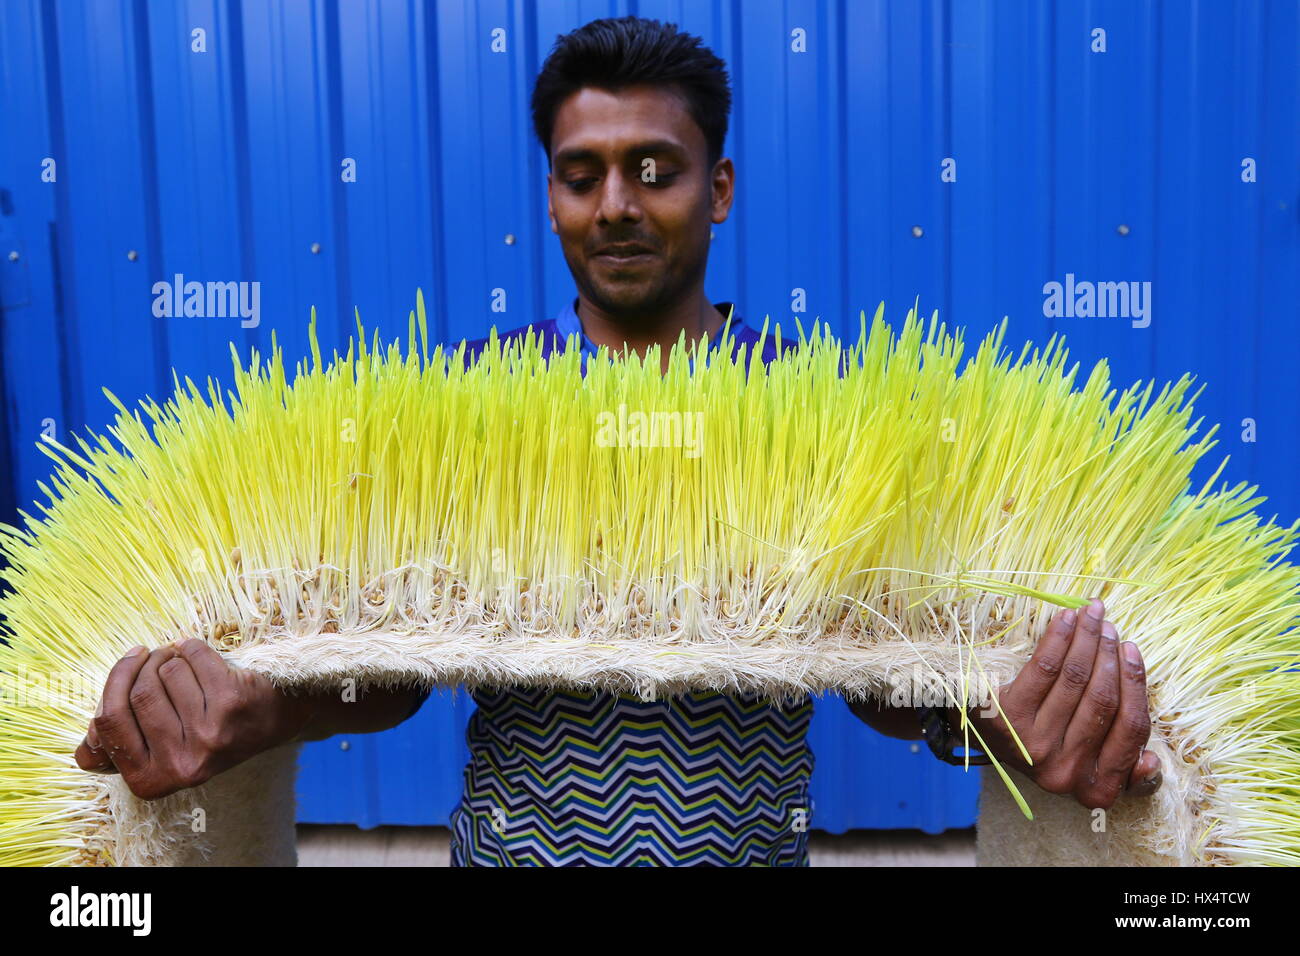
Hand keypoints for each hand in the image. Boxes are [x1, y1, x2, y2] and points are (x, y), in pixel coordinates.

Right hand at [74, 638, 312, 799]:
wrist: (272, 721)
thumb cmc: (207, 729)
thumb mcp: (162, 750)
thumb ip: (123, 746)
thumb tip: (87, 744)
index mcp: (152, 781)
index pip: (109, 724)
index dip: (113, 686)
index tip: (127, 664)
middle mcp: (181, 764)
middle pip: (138, 694)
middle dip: (142, 665)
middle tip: (153, 655)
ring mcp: (209, 735)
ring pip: (166, 672)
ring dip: (170, 656)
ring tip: (180, 660)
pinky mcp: (233, 704)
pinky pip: (194, 656)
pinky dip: (192, 646)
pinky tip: (197, 652)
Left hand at [956, 598, 1162, 809]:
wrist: (979, 736)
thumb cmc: (1046, 742)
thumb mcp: (1086, 763)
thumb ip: (1120, 764)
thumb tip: (1151, 761)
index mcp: (1094, 787)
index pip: (1131, 730)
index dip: (1136, 685)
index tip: (1133, 651)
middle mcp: (1065, 771)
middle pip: (1103, 701)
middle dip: (1110, 655)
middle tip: (1110, 627)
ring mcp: (1035, 745)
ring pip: (1075, 680)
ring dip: (1087, 640)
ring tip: (1092, 616)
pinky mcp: (1008, 717)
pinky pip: (1044, 667)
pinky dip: (1059, 637)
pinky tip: (1066, 618)